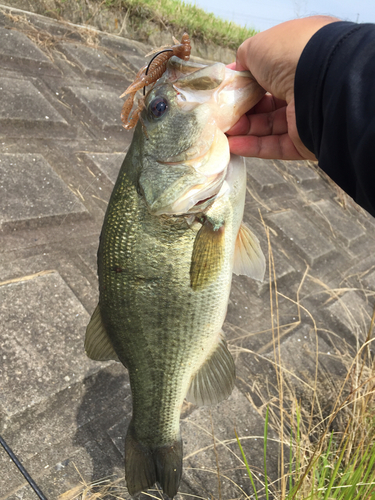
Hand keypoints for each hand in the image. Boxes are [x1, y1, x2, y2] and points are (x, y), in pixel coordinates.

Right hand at [227, 16, 338, 160]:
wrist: (320, 81)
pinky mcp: (304, 142)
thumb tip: (237, 70)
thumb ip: (244, 59)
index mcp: (299, 60)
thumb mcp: (258, 47)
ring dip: (244, 130)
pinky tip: (233, 145)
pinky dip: (253, 146)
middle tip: (222, 114)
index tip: (225, 91)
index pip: (267, 75)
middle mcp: (304, 87)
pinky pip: (275, 145)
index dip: (245, 84)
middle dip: (242, 110)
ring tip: (223, 131)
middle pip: (266, 104)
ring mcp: (305, 117)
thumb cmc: (290, 55)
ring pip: (269, 126)